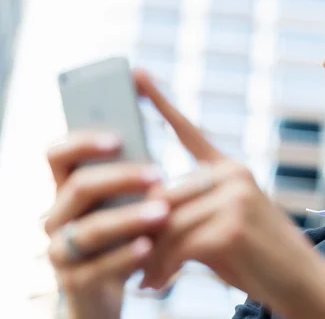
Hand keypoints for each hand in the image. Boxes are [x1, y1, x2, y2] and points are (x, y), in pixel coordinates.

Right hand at [44, 131, 169, 318]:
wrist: (107, 290)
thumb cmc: (123, 236)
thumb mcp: (126, 207)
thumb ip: (132, 185)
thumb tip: (159, 165)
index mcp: (65, 191)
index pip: (58, 155)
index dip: (82, 142)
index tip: (117, 139)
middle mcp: (56, 217)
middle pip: (79, 187)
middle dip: (120, 177)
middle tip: (157, 173)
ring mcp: (61, 251)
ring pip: (91, 228)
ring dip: (129, 217)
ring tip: (163, 211)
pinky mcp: (74, 282)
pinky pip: (99, 266)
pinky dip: (125, 255)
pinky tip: (149, 246)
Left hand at [133, 71, 324, 318]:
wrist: (305, 284)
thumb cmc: (260, 259)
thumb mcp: (224, 226)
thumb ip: (190, 211)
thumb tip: (139, 217)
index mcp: (229, 170)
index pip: (189, 132)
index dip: (159, 101)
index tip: (135, 73)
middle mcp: (232, 174)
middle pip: (161, 194)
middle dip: (142, 231)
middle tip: (133, 263)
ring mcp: (234, 195)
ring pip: (165, 221)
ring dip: (150, 257)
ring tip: (148, 279)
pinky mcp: (231, 224)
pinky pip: (175, 244)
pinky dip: (161, 269)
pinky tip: (158, 284)